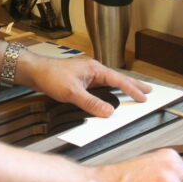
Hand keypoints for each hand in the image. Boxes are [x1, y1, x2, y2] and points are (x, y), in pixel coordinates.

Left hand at [20, 54, 151, 117]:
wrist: (34, 71)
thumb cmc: (51, 76)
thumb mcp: (72, 93)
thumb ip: (91, 103)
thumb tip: (109, 112)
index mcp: (95, 69)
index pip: (118, 80)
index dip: (132, 90)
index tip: (144, 98)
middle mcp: (93, 70)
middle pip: (118, 79)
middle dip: (133, 85)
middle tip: (148, 91)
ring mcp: (88, 74)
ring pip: (110, 82)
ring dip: (122, 88)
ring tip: (134, 93)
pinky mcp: (81, 80)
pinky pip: (101, 86)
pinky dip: (110, 91)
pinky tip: (111, 95)